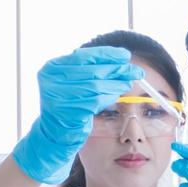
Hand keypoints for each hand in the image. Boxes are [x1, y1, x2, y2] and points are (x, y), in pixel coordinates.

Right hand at [12, 47, 141, 183]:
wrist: (55, 132)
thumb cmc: (68, 103)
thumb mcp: (73, 81)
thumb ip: (89, 69)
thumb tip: (121, 60)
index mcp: (52, 68)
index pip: (83, 56)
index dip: (106, 54)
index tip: (124, 55)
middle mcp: (52, 81)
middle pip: (92, 70)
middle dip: (117, 69)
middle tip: (135, 70)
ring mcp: (59, 98)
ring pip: (96, 86)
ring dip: (116, 84)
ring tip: (128, 83)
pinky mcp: (69, 113)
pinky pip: (96, 101)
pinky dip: (109, 97)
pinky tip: (116, 95)